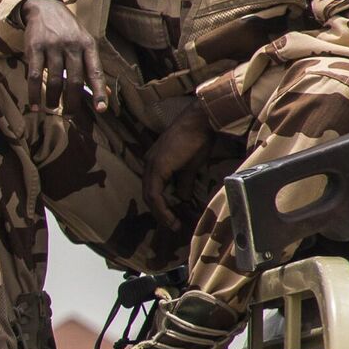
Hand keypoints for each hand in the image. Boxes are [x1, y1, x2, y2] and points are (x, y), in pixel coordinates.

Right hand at [22, 0, 107, 112]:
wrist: (44, 7)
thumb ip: (92, 67)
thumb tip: (106, 94)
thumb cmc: (68, 30)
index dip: (99, 91)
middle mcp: (72, 44)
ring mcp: (53, 45)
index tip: (101, 109)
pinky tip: (35, 105)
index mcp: (88, 44)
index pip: (95, 71)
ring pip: (55, 80)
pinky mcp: (35, 47)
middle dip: (73, 102)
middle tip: (70, 115)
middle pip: (74, 80)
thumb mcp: (84, 42)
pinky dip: (34, 93)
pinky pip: (35, 76)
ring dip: (53, 99)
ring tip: (52, 108)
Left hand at [145, 105, 214, 229]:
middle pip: (148, 194)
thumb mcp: (190, 166)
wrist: (199, 123)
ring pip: (149, 196)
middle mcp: (149, 164)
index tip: (172, 219)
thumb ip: (183, 182)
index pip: (153, 189)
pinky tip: (170, 217)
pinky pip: (154, 193)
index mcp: (155, 163)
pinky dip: (161, 207)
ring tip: (172, 225)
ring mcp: (151, 165)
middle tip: (172, 226)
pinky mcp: (157, 167)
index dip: (160, 206)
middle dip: (159, 212)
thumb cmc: (197, 140)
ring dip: (160, 212)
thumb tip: (182, 197)